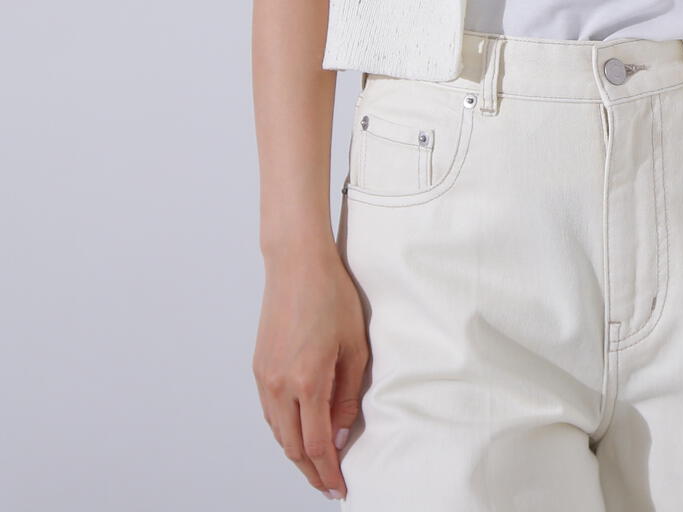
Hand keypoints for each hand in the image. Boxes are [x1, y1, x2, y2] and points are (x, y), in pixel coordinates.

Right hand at [253, 249, 368, 500]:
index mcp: (308, 381)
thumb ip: (348, 394)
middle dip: (312, 472)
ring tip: (317, 466)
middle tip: (329, 485)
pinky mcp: (258, 369)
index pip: (317, 445)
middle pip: (293, 447)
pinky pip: (270, 414)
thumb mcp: (354, 346)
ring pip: (278, 433)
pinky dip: (285, 432)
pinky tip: (299, 434)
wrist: (296, 264)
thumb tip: (341, 434)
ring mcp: (265, 378)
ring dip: (297, 455)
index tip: (340, 488)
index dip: (329, 472)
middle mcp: (280, 386)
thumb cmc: (331, 296)